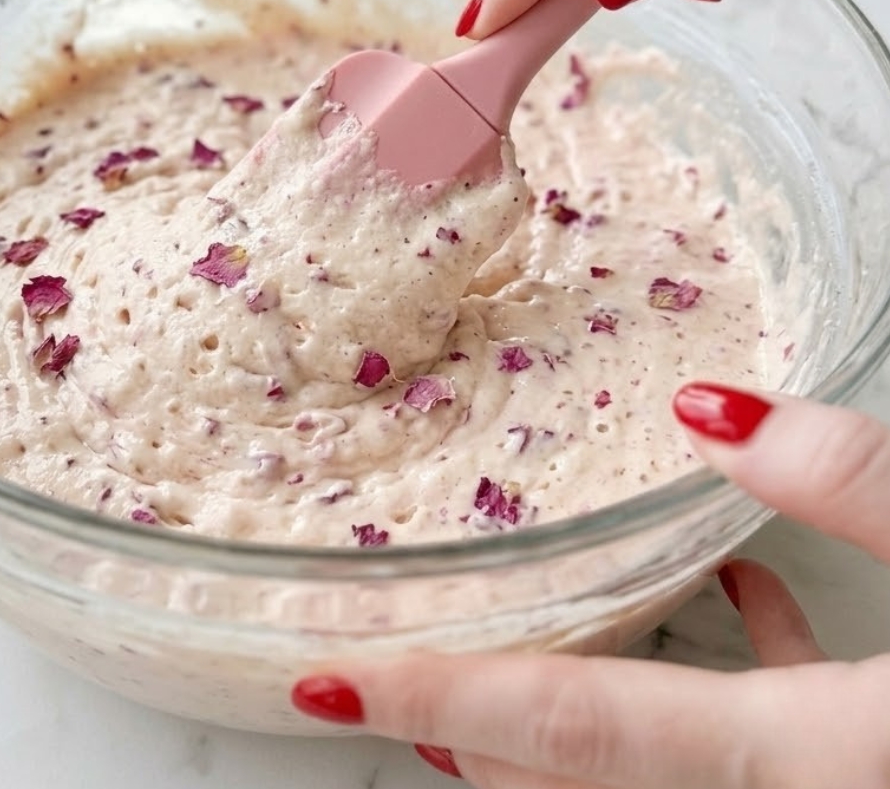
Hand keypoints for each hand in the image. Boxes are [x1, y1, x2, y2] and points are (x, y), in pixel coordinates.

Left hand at [291, 383, 889, 787]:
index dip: (435, 696)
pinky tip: (746, 593)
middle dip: (470, 725)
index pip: (572, 727)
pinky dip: (721, 687)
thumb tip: (710, 406)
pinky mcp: (867, 775)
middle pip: (581, 774)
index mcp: (803, 761)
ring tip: (514, 642)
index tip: (323, 682)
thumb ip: (851, 480)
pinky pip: (755, 745)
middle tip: (379, 670)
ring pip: (656, 773)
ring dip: (575, 713)